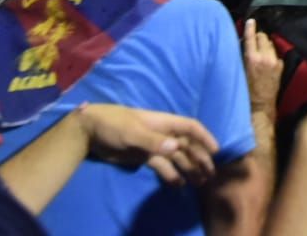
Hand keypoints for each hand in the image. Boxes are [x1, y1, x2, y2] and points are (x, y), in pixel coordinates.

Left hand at [78, 103, 217, 186]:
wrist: (90, 132)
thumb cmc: (112, 125)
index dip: (204, 137)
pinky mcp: (144, 157)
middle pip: (187, 145)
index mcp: (163, 123)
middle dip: (200, 158)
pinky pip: (163, 166)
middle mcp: (163, 134)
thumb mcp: (131, 132)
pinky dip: (171, 175)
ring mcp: (154, 146)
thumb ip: (152, 141)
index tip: (216, 151)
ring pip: (177, 157)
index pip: (190, 127)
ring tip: (199, 182)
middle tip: (210, 174)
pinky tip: (178, 185)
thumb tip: (175, 148)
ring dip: (189, 168)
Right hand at [241, 20, 282, 114]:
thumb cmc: (246, 90)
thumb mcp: (240, 71)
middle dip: (258, 37)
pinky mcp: (281, 66)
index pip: (251, 38)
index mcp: (252, 59)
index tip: (251, 21)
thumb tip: (244, 45)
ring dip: (266, 46)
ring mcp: (275, 61)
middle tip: (254, 42)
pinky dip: (272, 55)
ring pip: (271, 44)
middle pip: (263, 37)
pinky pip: (276, 54)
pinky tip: (267, 63)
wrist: (261, 104)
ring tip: (261, 53)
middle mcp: (265, 58)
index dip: (250, 28)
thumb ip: (243, 56)